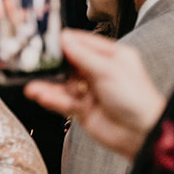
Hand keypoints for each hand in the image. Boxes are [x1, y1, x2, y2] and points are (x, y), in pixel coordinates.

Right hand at [26, 29, 165, 159]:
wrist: (141, 133)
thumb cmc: (137, 99)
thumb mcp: (109, 70)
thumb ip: (83, 56)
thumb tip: (64, 39)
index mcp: (110, 56)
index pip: (81, 42)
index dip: (62, 41)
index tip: (43, 40)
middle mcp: (98, 71)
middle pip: (67, 62)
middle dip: (50, 64)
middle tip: (31, 62)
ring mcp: (89, 90)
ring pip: (62, 83)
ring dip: (47, 85)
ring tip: (32, 87)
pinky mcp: (81, 108)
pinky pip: (62, 100)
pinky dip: (51, 98)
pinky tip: (42, 96)